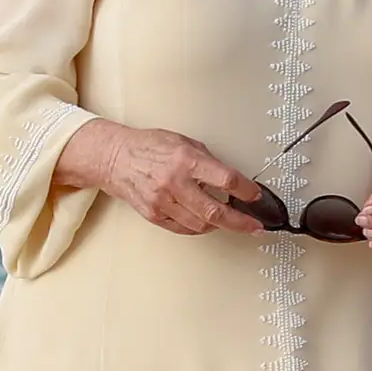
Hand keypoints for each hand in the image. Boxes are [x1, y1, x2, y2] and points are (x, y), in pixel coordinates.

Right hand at [63, 118, 265, 235]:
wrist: (116, 158)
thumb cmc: (148, 147)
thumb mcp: (183, 142)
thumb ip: (207, 161)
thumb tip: (230, 179)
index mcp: (186, 160)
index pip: (226, 179)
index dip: (246, 190)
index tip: (256, 196)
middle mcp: (175, 182)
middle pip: (215, 210)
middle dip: (240, 222)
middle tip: (255, 226)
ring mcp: (163, 201)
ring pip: (201, 224)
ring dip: (219, 225)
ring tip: (230, 221)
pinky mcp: (155, 215)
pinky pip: (184, 228)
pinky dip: (199, 227)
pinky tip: (207, 222)